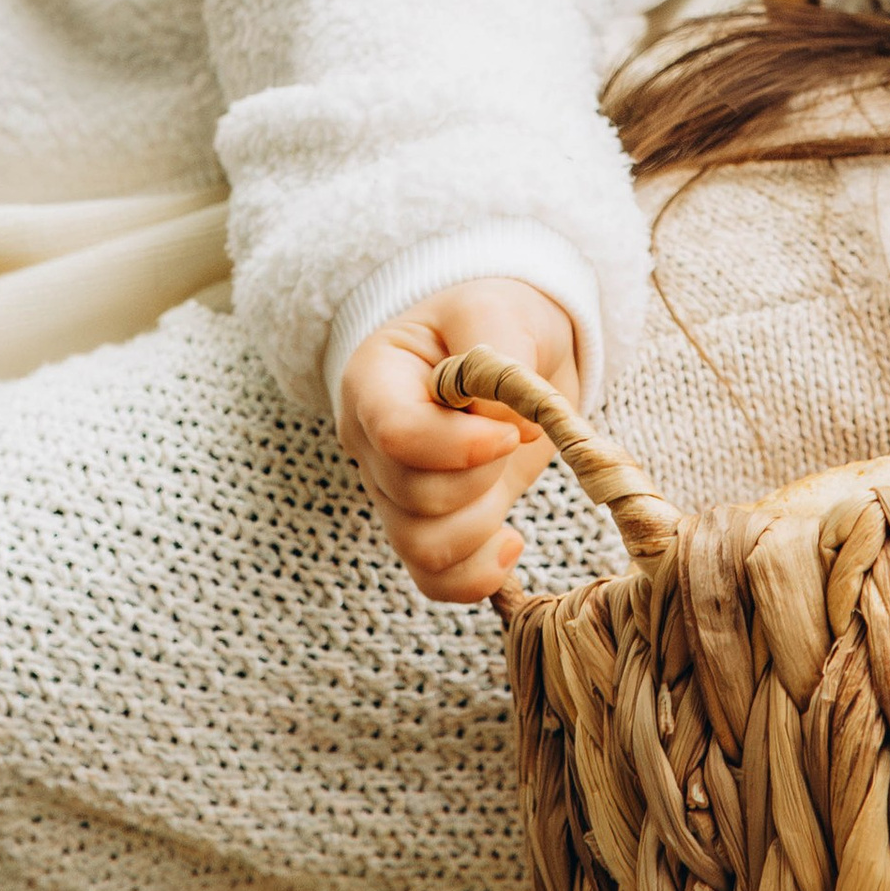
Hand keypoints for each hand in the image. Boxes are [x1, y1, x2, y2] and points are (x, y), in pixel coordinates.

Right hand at [336, 278, 581, 602]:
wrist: (514, 343)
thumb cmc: (498, 317)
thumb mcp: (500, 311)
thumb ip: (497, 361)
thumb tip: (505, 426)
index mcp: (374, 379)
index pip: (396, 433)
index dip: (460, 445)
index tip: (514, 429)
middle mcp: (370, 442)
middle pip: (414, 494)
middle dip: (483, 475)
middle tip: (519, 432)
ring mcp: (393, 490)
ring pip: (422, 545)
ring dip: (483, 524)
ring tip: (511, 478)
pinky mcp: (427, 525)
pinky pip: (434, 579)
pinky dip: (477, 575)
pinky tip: (512, 542)